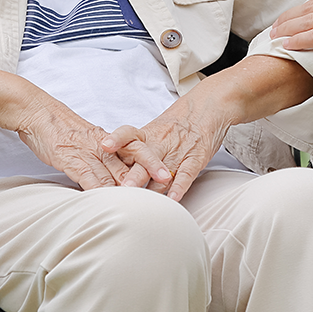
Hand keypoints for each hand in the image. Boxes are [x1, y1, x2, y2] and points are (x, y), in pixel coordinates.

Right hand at [16, 98, 171, 190]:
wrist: (37, 112)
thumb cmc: (60, 128)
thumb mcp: (86, 140)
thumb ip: (101, 157)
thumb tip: (114, 179)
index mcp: (107, 139)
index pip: (136, 148)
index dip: (152, 161)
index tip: (167, 175)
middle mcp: (101, 144)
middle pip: (129, 162)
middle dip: (147, 177)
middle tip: (164, 190)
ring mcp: (86, 151)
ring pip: (111, 171)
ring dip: (126, 188)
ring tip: (141, 202)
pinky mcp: (69, 158)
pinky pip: (87, 175)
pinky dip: (97, 189)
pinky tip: (105, 201)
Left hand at [102, 92, 231, 201]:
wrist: (207, 107)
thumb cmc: (177, 123)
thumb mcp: (153, 132)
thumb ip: (134, 151)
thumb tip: (112, 172)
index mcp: (148, 134)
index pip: (128, 133)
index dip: (116, 139)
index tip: (104, 145)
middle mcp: (160, 142)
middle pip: (143, 159)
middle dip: (133, 176)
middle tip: (122, 189)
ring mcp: (178, 150)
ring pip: (163, 171)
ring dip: (152, 188)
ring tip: (142, 204)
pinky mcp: (196, 157)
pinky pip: (186, 173)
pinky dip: (179, 187)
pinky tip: (171, 199)